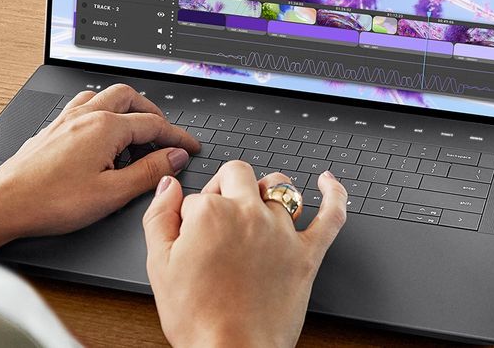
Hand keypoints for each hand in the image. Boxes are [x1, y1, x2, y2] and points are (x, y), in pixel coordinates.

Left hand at [0, 84, 200, 253]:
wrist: (5, 203)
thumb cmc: (52, 201)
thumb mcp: (112, 194)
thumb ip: (149, 172)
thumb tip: (174, 156)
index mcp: (105, 128)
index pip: (154, 124)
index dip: (178, 136)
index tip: (191, 146)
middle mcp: (86, 115)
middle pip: (130, 98)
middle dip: (153, 112)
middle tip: (166, 133)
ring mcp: (66, 119)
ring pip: (104, 95)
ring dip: (125, 106)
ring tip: (135, 127)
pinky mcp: (52, 128)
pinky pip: (82, 104)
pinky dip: (100, 110)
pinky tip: (98, 130)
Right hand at [143, 161, 347, 347]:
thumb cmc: (197, 318)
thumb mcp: (159, 266)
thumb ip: (159, 217)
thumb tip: (167, 186)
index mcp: (211, 213)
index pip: (198, 195)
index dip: (190, 217)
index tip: (190, 237)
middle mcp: (249, 214)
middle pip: (238, 175)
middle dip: (224, 187)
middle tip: (217, 216)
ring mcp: (282, 232)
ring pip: (279, 186)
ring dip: (266, 189)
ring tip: (256, 203)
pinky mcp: (308, 253)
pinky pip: (331, 215)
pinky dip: (333, 195)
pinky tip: (327, 183)